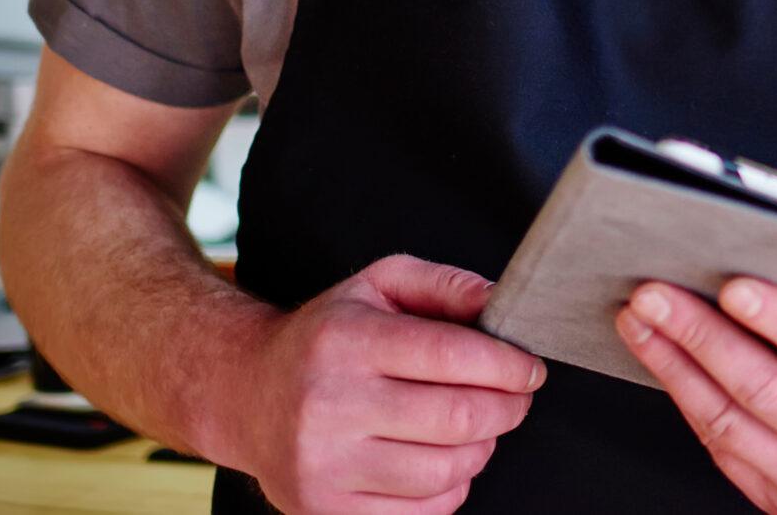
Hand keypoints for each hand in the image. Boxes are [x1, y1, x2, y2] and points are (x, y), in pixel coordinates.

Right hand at [223, 254, 546, 514]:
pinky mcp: (323, 510)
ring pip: (445, 470)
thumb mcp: (378, 286)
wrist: (246, 394)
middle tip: (515, 398)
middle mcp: (328, 405)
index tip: (530, 369)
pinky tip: (443, 459)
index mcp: (345, 342)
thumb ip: (444, 285)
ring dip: (482, 449)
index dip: (509, 366)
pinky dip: (451, 487)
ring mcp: (323, 465)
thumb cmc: (325, 338)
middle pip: (457, 418)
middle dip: (507, 408)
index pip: (451, 355)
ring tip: (476, 427)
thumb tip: (501, 302)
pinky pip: (422, 512)